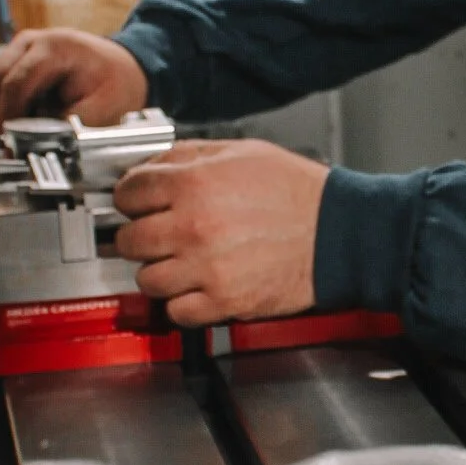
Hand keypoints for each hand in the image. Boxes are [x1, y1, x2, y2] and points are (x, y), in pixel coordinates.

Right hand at [0, 29, 147, 131]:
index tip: (6, 144)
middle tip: (3, 148)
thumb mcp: (101, 109)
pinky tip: (17, 125)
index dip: (6, 118)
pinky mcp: (17, 59)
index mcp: (54, 48)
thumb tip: (32, 141)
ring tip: (11, 139)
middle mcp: (31, 42)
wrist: (123, 66)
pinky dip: (2, 107)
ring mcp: (21, 48)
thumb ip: (65, 126)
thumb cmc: (116, 83)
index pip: (15, 85)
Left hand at [114, 139, 326, 325]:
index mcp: (194, 183)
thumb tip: (150, 167)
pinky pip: (176, 311)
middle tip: (158, 234)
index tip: (138, 204)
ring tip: (182, 262)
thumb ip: (189, 156)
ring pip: (147, 279)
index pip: (128, 192)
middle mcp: (193, 226)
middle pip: (129, 239)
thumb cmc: (297, 193)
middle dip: (141, 236)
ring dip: (160, 272)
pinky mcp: (223, 302)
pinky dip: (183, 303)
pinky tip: (198, 286)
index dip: (131, 197)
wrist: (337, 233)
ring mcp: (206, 268)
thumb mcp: (241, 152)